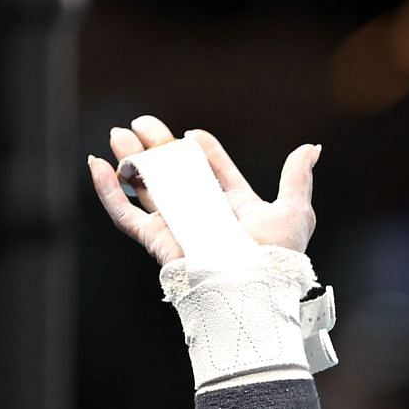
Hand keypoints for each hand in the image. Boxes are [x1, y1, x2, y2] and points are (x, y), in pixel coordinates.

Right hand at [86, 116, 320, 265]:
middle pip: (175, 174)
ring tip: (119, 134)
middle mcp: (204, 215)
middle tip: (143, 122)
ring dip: (130, 160)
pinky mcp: (155, 239)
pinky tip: (96, 165)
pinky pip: (124, 213)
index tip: (195, 134)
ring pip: (146, 187)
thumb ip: (296, 177)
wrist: (251, 286)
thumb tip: (312, 148)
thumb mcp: (293, 210)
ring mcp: (177, 226)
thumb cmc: (275, 256)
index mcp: (235, 207)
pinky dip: (106, 190)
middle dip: (159, 146)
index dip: (206, 151)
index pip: (216, 172)